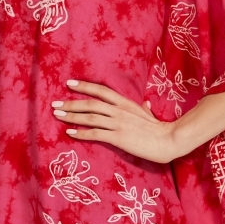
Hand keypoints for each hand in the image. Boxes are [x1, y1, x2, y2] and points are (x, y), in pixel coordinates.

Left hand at [51, 80, 176, 163]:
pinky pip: (95, 134)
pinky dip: (81, 133)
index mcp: (126, 103)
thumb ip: (145, 110)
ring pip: (90, 117)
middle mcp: (119, 110)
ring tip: (58, 115)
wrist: (168, 140)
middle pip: (91, 103)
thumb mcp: (151, 116)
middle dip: (71, 103)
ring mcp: (118, 123)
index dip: (84, 86)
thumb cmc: (160, 129)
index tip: (70, 83)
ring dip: (72, 116)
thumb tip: (146, 105)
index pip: (101, 91)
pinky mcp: (118, 137)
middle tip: (55, 104)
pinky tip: (70, 132)